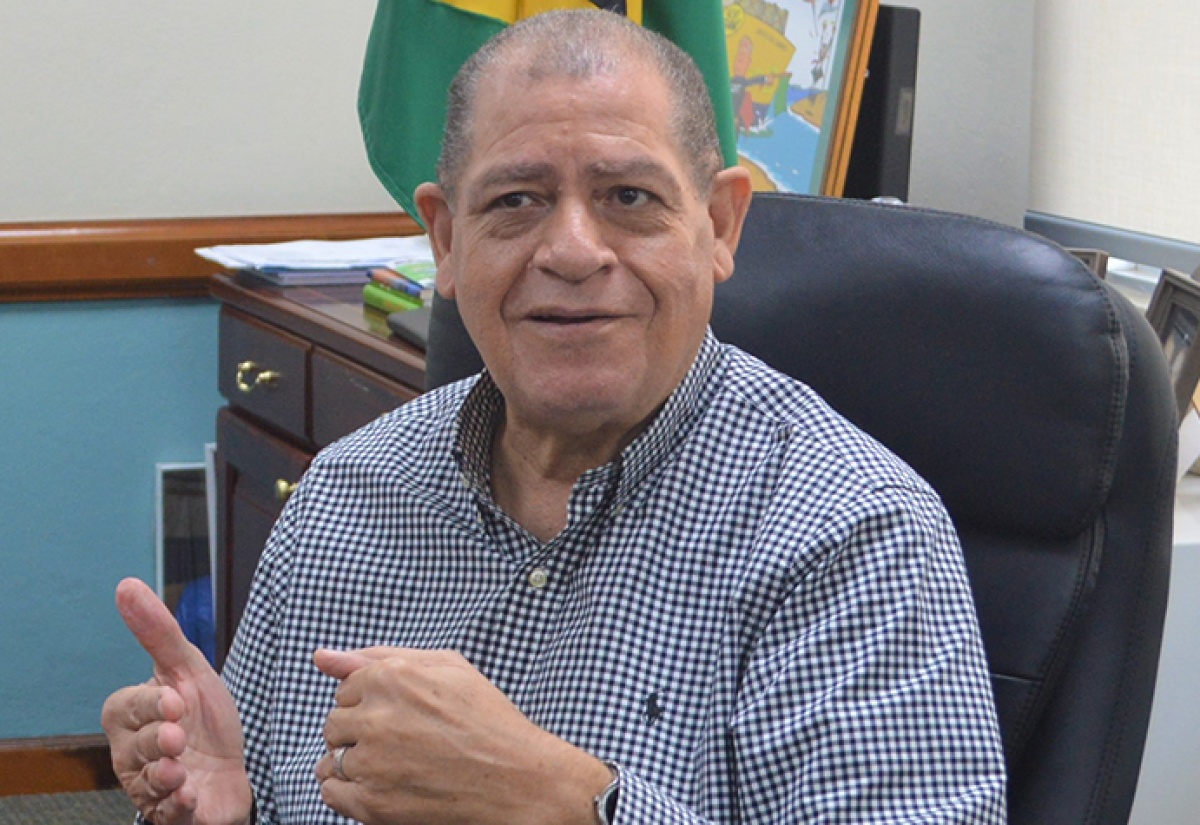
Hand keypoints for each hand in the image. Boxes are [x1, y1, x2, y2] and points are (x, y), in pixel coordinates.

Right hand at [101, 578, 252, 824]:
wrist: (233, 770)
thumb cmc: (205, 718)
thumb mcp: (188, 670)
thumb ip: (158, 632)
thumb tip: (126, 584)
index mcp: (131, 717)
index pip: (126, 708)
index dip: (150, 704)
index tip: (177, 700)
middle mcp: (132, 754)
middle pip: (133, 748)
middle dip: (156, 741)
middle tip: (177, 737)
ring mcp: (150, 787)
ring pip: (145, 783)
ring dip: (164, 775)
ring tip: (181, 771)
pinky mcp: (173, 813)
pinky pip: (165, 813)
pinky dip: (176, 805)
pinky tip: (189, 796)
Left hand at [312, 647, 611, 824]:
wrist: (518, 779)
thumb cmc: (486, 719)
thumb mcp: (446, 668)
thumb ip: (380, 656)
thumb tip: (321, 656)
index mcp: (391, 677)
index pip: (346, 689)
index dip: (373, 704)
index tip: (402, 717)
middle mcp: (377, 716)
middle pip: (334, 724)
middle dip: (360, 732)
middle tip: (402, 743)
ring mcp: (373, 762)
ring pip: (331, 760)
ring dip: (354, 764)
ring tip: (394, 767)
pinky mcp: (373, 803)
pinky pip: (332, 795)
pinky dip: (349, 793)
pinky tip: (382, 786)